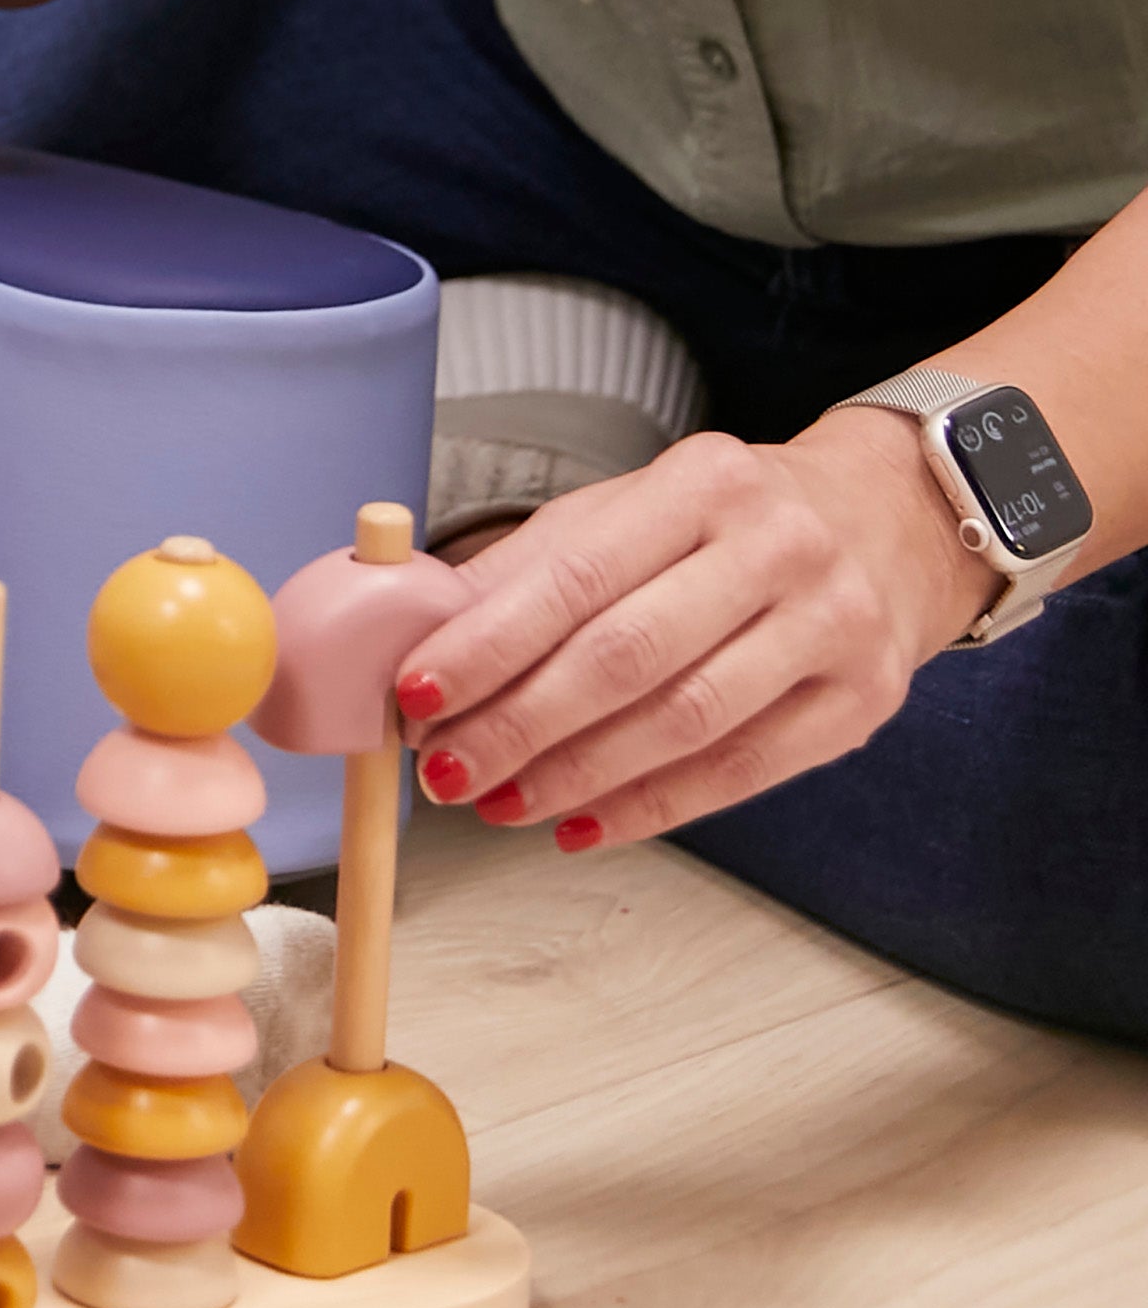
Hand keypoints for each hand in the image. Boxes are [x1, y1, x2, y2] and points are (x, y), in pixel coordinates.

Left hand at [399, 415, 995, 849]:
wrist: (892, 521)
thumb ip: (539, 563)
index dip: (488, 643)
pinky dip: (651, 808)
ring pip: (684, 723)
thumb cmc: (732, 518)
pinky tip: (579, 824)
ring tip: (497, 802)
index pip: (574, 576)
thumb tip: (430, 625)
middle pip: (627, 656)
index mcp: (701, 483)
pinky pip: (741, 773)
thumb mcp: (636, 506)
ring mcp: (831, 627)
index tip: (417, 692)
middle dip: (520, 722)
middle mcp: (776, 549)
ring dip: (576, 776)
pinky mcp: (863, 704)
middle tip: (444, 769)